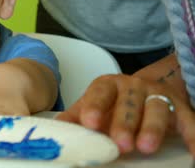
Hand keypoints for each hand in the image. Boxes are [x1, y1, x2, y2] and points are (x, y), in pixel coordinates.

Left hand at [57, 74, 194, 154]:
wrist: (145, 91)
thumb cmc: (112, 103)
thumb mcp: (93, 106)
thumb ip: (76, 117)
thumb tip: (56, 130)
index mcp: (108, 85)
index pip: (100, 92)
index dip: (94, 106)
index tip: (89, 123)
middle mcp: (133, 86)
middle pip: (128, 103)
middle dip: (124, 123)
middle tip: (120, 143)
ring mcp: (157, 95)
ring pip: (156, 109)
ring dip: (152, 128)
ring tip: (146, 147)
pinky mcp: (179, 108)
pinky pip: (187, 121)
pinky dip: (192, 135)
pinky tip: (192, 152)